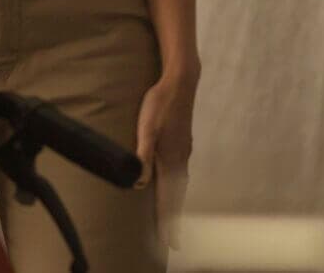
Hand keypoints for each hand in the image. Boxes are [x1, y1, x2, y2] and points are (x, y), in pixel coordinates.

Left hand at [134, 73, 196, 248]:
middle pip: (178, 195)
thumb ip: (142, 154)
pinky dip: (177, 186)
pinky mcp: (183, 141)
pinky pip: (180, 172)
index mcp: (172, 160)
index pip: (170, 198)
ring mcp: (184, 150)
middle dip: (174, 218)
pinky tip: (172, 182)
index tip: (171, 243)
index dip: (169, 221)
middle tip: (173, 240)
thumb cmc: (160, 103)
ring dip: (176, 202)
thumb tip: (139, 183)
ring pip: (180, 183)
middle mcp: (182, 159)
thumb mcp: (147, 127)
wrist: (180, 81)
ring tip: (172, 217)